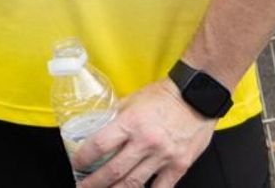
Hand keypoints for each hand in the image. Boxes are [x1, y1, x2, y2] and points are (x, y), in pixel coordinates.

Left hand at [71, 80, 215, 187]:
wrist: (197, 97)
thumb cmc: (165, 96)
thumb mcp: (133, 100)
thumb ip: (115, 115)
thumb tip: (97, 126)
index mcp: (131, 122)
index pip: (99, 145)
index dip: (84, 158)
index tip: (77, 164)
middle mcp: (146, 141)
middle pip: (114, 170)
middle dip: (95, 183)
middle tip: (84, 187)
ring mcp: (163, 156)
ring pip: (134, 183)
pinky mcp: (179, 165)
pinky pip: (161, 187)